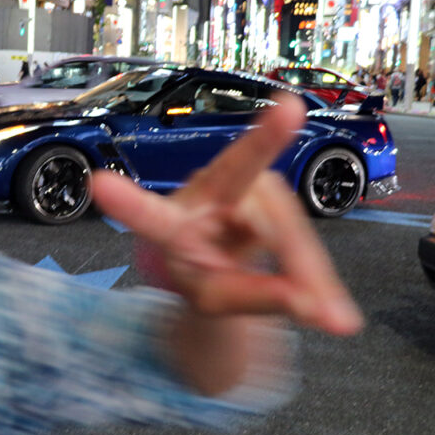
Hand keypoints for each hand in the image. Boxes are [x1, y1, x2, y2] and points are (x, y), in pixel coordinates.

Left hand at [91, 93, 362, 335]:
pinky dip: (320, 277)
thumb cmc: (205, 269)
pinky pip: (303, 238)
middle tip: (287, 111)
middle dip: (261, 138)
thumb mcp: (216, 298)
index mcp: (171, 223)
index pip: (148, 216)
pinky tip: (336, 313)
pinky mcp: (275, 195)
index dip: (126, 203)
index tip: (98, 185)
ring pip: (284, 227)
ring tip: (331, 323)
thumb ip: (255, 298)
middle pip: (238, 174)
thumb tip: (315, 309)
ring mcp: (246, 185)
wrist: (222, 255)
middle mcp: (208, 189)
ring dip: (308, 274)